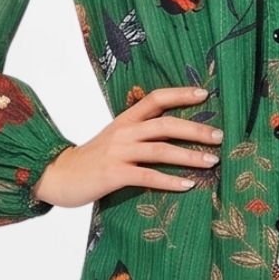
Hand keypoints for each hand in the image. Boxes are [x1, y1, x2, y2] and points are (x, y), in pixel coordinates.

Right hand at [31, 85, 222, 207]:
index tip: (204, 95)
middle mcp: (124, 131)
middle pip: (165, 124)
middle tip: (220, 136)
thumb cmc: (93, 158)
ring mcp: (119, 152)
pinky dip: (170, 181)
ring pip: (161, 150)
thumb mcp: (116, 137)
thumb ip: (139, 131)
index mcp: (125, 119)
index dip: (180, 94)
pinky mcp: (114, 174)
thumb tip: (174, 130)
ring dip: (189, 156)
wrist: (59, 175)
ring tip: (212, 161)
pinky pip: (148, 177)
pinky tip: (187, 185)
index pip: (155, 98)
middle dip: (195, 129)